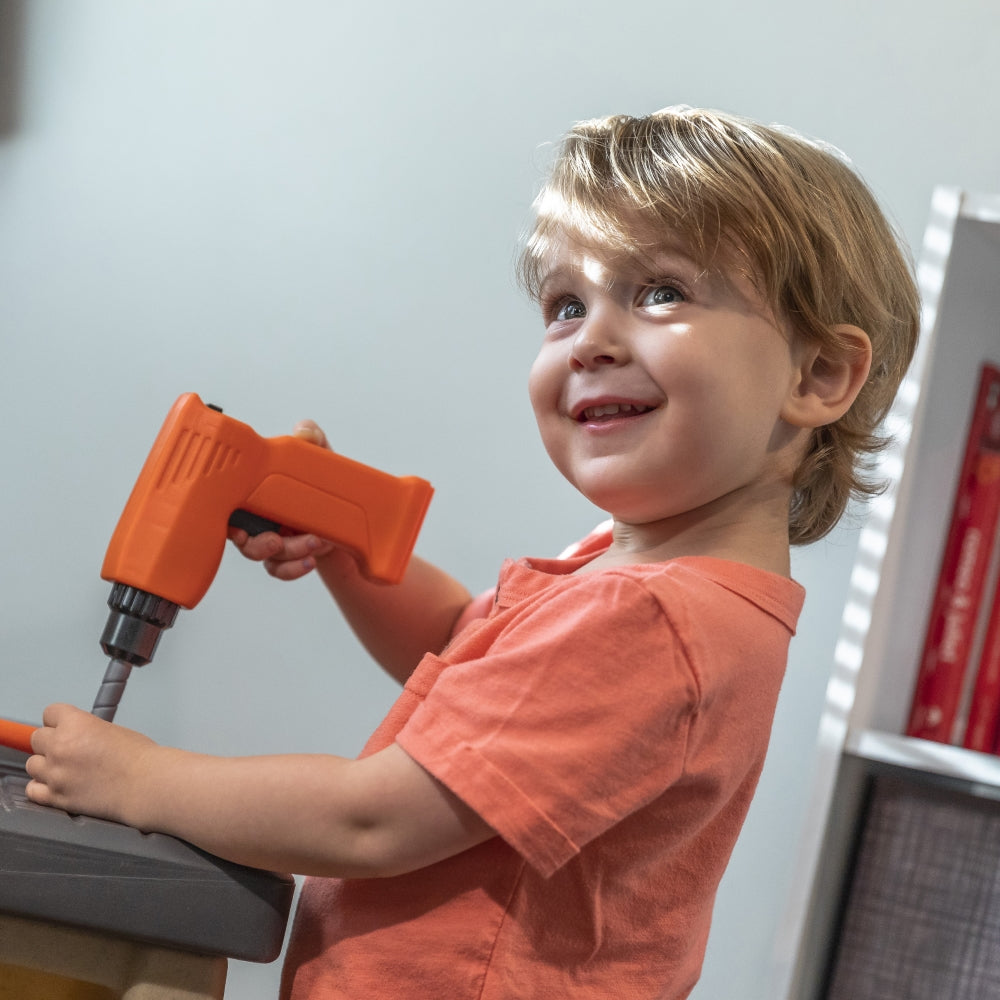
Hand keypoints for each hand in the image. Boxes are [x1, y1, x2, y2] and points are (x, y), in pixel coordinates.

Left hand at [25, 704, 156, 824]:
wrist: (146, 785)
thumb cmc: (139, 759)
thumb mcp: (113, 730)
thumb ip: (88, 730)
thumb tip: (78, 737)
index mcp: (76, 724)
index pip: (50, 713)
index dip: (59, 720)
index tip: (62, 726)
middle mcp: (60, 747)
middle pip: (37, 738)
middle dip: (51, 742)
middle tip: (67, 749)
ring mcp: (56, 773)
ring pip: (33, 764)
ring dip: (46, 766)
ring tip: (65, 769)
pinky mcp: (56, 797)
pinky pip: (32, 790)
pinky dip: (42, 788)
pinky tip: (57, 785)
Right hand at [227, 420, 338, 580]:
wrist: (352, 518)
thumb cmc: (326, 486)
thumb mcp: (323, 460)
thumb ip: (314, 441)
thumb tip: (305, 428)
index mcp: (260, 493)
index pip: (232, 506)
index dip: (227, 519)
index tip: (236, 527)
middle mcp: (261, 518)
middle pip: (243, 538)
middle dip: (257, 545)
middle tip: (276, 541)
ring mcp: (273, 538)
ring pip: (265, 555)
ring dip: (287, 554)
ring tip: (313, 543)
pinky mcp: (288, 556)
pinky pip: (280, 570)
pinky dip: (294, 568)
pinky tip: (310, 560)